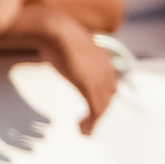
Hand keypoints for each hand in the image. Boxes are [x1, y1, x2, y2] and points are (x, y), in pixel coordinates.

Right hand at [33, 12, 117, 134]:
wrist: (55, 32)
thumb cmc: (56, 36)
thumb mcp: (68, 47)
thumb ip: (71, 56)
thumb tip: (60, 57)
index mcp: (102, 58)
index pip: (109, 84)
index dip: (103, 98)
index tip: (92, 110)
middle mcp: (105, 68)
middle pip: (109, 97)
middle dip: (100, 112)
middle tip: (88, 125)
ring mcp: (99, 78)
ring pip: (104, 106)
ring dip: (95, 122)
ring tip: (84, 131)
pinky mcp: (90, 87)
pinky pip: (95, 110)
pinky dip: (91, 123)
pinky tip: (82, 129)